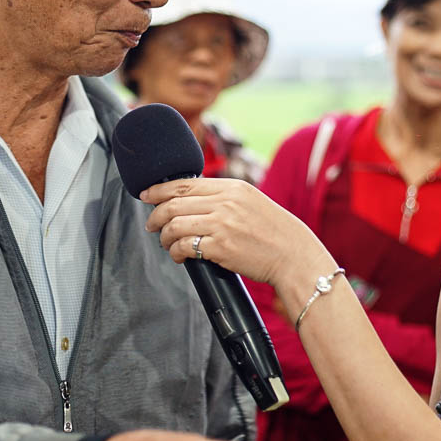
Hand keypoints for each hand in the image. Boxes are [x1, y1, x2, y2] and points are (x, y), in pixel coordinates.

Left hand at [142, 178, 329, 291]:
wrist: (293, 255)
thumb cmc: (273, 231)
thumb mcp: (250, 201)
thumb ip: (224, 197)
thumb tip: (191, 199)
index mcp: (231, 187)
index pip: (185, 184)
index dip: (160, 190)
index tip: (146, 195)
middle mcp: (225, 202)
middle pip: (174, 204)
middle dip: (156, 215)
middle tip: (152, 225)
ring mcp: (222, 224)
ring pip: (175, 225)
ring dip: (164, 237)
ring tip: (167, 243)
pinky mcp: (220, 247)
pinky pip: (185, 246)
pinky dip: (176, 252)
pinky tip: (179, 256)